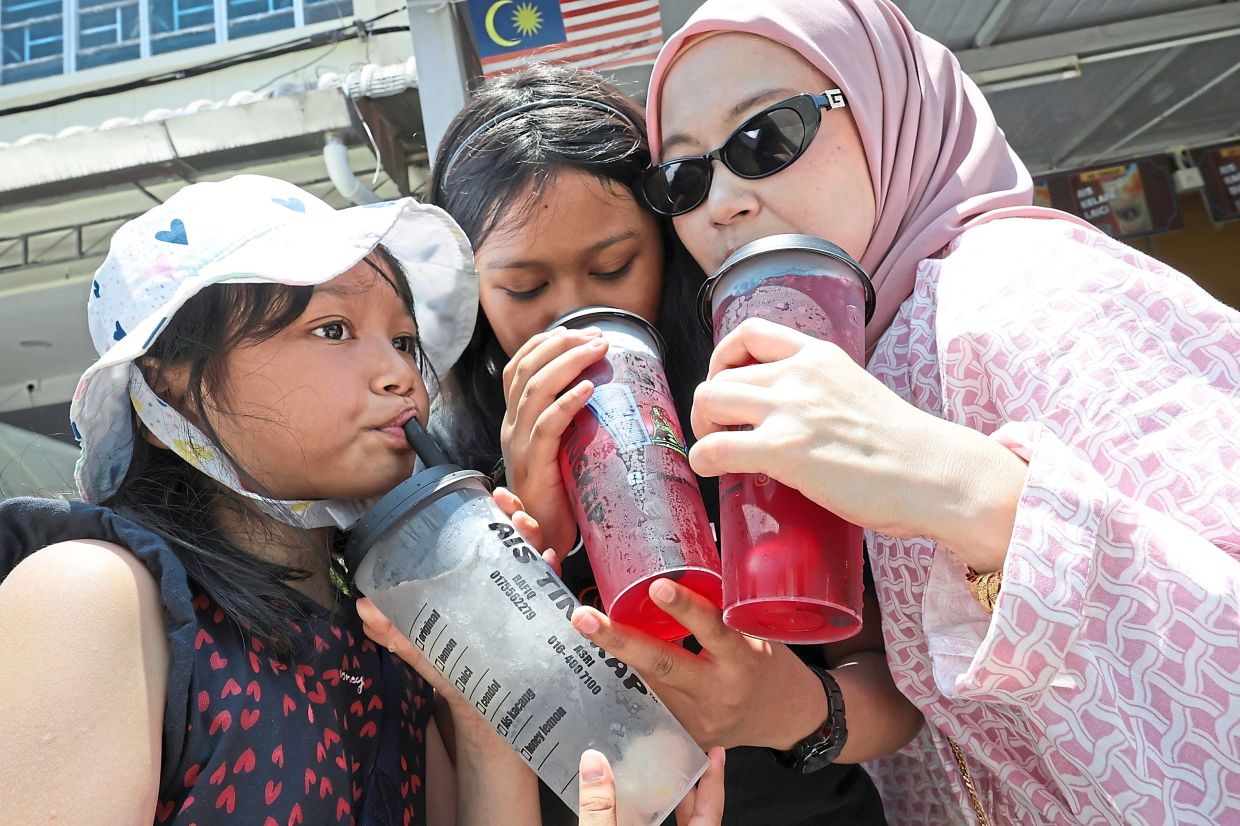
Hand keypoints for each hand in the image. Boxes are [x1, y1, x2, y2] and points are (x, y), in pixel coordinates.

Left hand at [357, 487, 557, 703]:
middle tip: (511, 510)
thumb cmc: (456, 670)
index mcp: (481, 582)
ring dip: (536, 540)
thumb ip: (395, 631)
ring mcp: (529, 605)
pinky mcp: (543, 628)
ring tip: (526, 528)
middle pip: (520, 543)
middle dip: (520, 517)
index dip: (497, 513)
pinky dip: (553, 576)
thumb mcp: (424, 648)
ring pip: (539, 562)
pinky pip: (554, 598)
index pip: (492, 539)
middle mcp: (510, 587)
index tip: (493, 494)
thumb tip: (362, 607)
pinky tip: (549, 563)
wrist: (483, 713)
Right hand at [500, 327, 608, 556]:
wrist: (545, 535)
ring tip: (597, 350)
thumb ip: (572, 421)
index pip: (519, 367)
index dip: (545, 343)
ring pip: (535, 389)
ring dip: (569, 363)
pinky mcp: (534, 465)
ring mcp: (519, 445)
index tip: (578, 331)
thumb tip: (604, 390)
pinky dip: (568, 402)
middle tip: (597, 336)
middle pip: (527, 369)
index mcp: (516, 420)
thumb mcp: (563, 446)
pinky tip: (588, 389)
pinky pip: (547, 426)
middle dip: (562, 345)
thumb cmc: (560, 491)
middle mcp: (512, 427)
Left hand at [570, 579, 826, 749]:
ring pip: (648, 685)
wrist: (786, 718)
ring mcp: (699, 720)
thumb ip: (721, 608)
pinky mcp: (687, 735)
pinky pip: (652, 704)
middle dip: (618, 640)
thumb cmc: (769, 664)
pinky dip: (631, 680)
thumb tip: (679, 565)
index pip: (713, 629)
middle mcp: (719, 692)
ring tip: (586, 628)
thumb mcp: (754, 632)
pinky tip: (607, 661)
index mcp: (743, 660)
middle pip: (662, 665)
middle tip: (583, 617)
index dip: (686, 609)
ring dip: (616, 656)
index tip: (658, 586)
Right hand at [577, 747, 724, 825]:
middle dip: (689, 786)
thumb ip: (600, 808)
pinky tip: (632, 810)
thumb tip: (594, 763)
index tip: (717, 754)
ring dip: (667, 804)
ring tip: (658, 778)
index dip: (715, 781)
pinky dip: (649, 818)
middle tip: (682, 758)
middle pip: (696, 817)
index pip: (710, 811)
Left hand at [689, 319, 1024, 571]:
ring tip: (717, 448)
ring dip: (703, 427)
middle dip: (710, 405)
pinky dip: (703, 459)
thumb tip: (792, 414)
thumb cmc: (903, 446)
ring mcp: (789, 409)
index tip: (726, 382)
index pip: (749, 333)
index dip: (723, 358)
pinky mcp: (782, 450)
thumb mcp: (856, 391)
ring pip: (709, 402)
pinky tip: (712, 469)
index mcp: (819, 355)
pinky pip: (715, 447)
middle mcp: (799, 373)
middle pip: (720, 376)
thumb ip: (820, 391)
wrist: (935, 474)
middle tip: (720, 431)